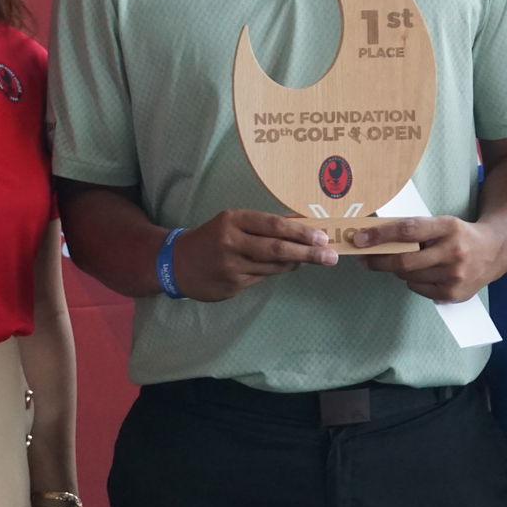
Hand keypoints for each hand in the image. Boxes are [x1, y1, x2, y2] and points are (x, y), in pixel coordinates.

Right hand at [173, 210, 336, 300]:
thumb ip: (264, 224)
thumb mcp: (234, 222)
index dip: (301, 232)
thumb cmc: (213, 237)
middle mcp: (231, 242)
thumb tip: (303, 223)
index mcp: (234, 220)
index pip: (274, 225)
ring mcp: (231, 267)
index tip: (323, 236)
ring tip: (310, 259)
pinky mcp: (232, 286)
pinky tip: (285, 267)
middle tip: (331, 256)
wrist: (176, 263)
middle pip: (278, 249)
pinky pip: (262, 279)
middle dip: (308, 253)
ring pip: (274, 267)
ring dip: (295, 263)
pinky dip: (277, 272)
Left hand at [354, 216, 504, 301]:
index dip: (380, 235)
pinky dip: (413, 281)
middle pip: (405, 261)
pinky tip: (424, 273)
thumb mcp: (442, 223)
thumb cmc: (459, 235)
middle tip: (365, 259)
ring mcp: (454, 276)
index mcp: (448, 227)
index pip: (408, 230)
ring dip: (399, 270)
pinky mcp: (454, 293)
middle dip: (379, 261)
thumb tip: (375, 237)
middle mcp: (453, 252)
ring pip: (409, 277)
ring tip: (404, 263)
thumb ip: (414, 229)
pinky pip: (418, 289)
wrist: (494, 252)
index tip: (360, 239)